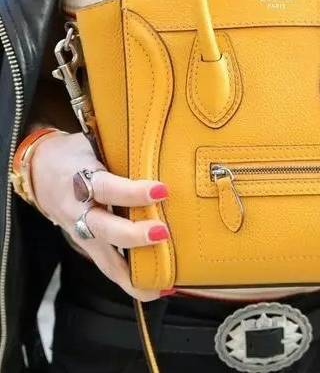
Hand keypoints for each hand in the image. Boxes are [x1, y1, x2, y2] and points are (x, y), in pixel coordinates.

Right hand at [31, 132, 169, 300]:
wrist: (39, 170)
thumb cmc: (76, 155)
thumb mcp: (93, 144)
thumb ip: (121, 152)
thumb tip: (165, 151)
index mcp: (81, 179)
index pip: (107, 187)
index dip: (133, 191)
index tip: (162, 190)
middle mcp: (78, 209)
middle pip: (104, 228)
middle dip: (133, 235)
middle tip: (163, 233)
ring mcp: (81, 231)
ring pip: (104, 257)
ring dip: (133, 272)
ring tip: (162, 283)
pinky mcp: (86, 244)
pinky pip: (107, 266)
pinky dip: (128, 280)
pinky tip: (154, 289)